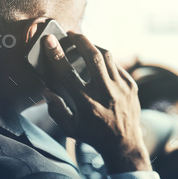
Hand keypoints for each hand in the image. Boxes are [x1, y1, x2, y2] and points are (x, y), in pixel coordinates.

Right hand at [42, 32, 150, 173]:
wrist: (124, 144)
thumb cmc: (93, 135)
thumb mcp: (70, 129)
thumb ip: (56, 110)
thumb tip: (46, 91)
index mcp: (87, 104)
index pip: (68, 73)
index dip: (57, 54)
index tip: (49, 40)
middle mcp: (105, 93)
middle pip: (93, 56)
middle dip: (80, 40)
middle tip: (70, 33)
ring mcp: (121, 88)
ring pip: (107, 56)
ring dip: (94, 47)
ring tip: (84, 44)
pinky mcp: (131, 86)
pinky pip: (117, 66)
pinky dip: (106, 61)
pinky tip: (98, 62)